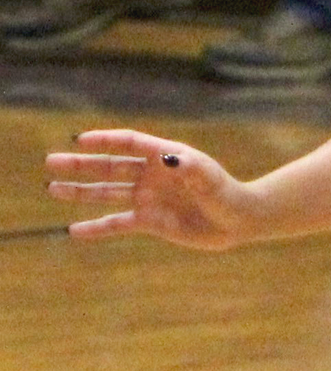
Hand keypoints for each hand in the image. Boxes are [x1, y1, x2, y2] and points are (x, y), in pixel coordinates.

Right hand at [46, 130, 257, 249]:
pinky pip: (118, 223)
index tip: (80, 140)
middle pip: (109, 166)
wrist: (238, 221)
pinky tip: (75, 231)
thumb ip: (191, 168)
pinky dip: (98, 228)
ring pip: (107, 193)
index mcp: (164, 155)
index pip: (128, 143)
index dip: (104, 140)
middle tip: (51, 162)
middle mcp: (150, 174)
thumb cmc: (226, 193)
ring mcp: (148, 197)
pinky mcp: (150, 222)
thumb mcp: (209, 178)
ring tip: (53, 189)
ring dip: (81, 192)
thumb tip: (171, 159)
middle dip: (81, 165)